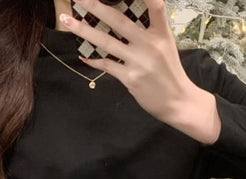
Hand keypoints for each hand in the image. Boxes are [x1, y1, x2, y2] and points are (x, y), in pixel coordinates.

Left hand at [60, 0, 197, 122]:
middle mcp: (150, 45)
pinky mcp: (130, 78)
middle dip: (96, 6)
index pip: (155, 6)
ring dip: (84, 30)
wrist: (177, 102)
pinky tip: (83, 56)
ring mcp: (139, 62)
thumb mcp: (166, 46)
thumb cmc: (170, 73)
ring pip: (106, 42)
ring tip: (67, 21)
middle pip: (119, 21)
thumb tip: (125, 20)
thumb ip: (151, 31)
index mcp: (161, 33)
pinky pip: (107, 65)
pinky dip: (94, 61)